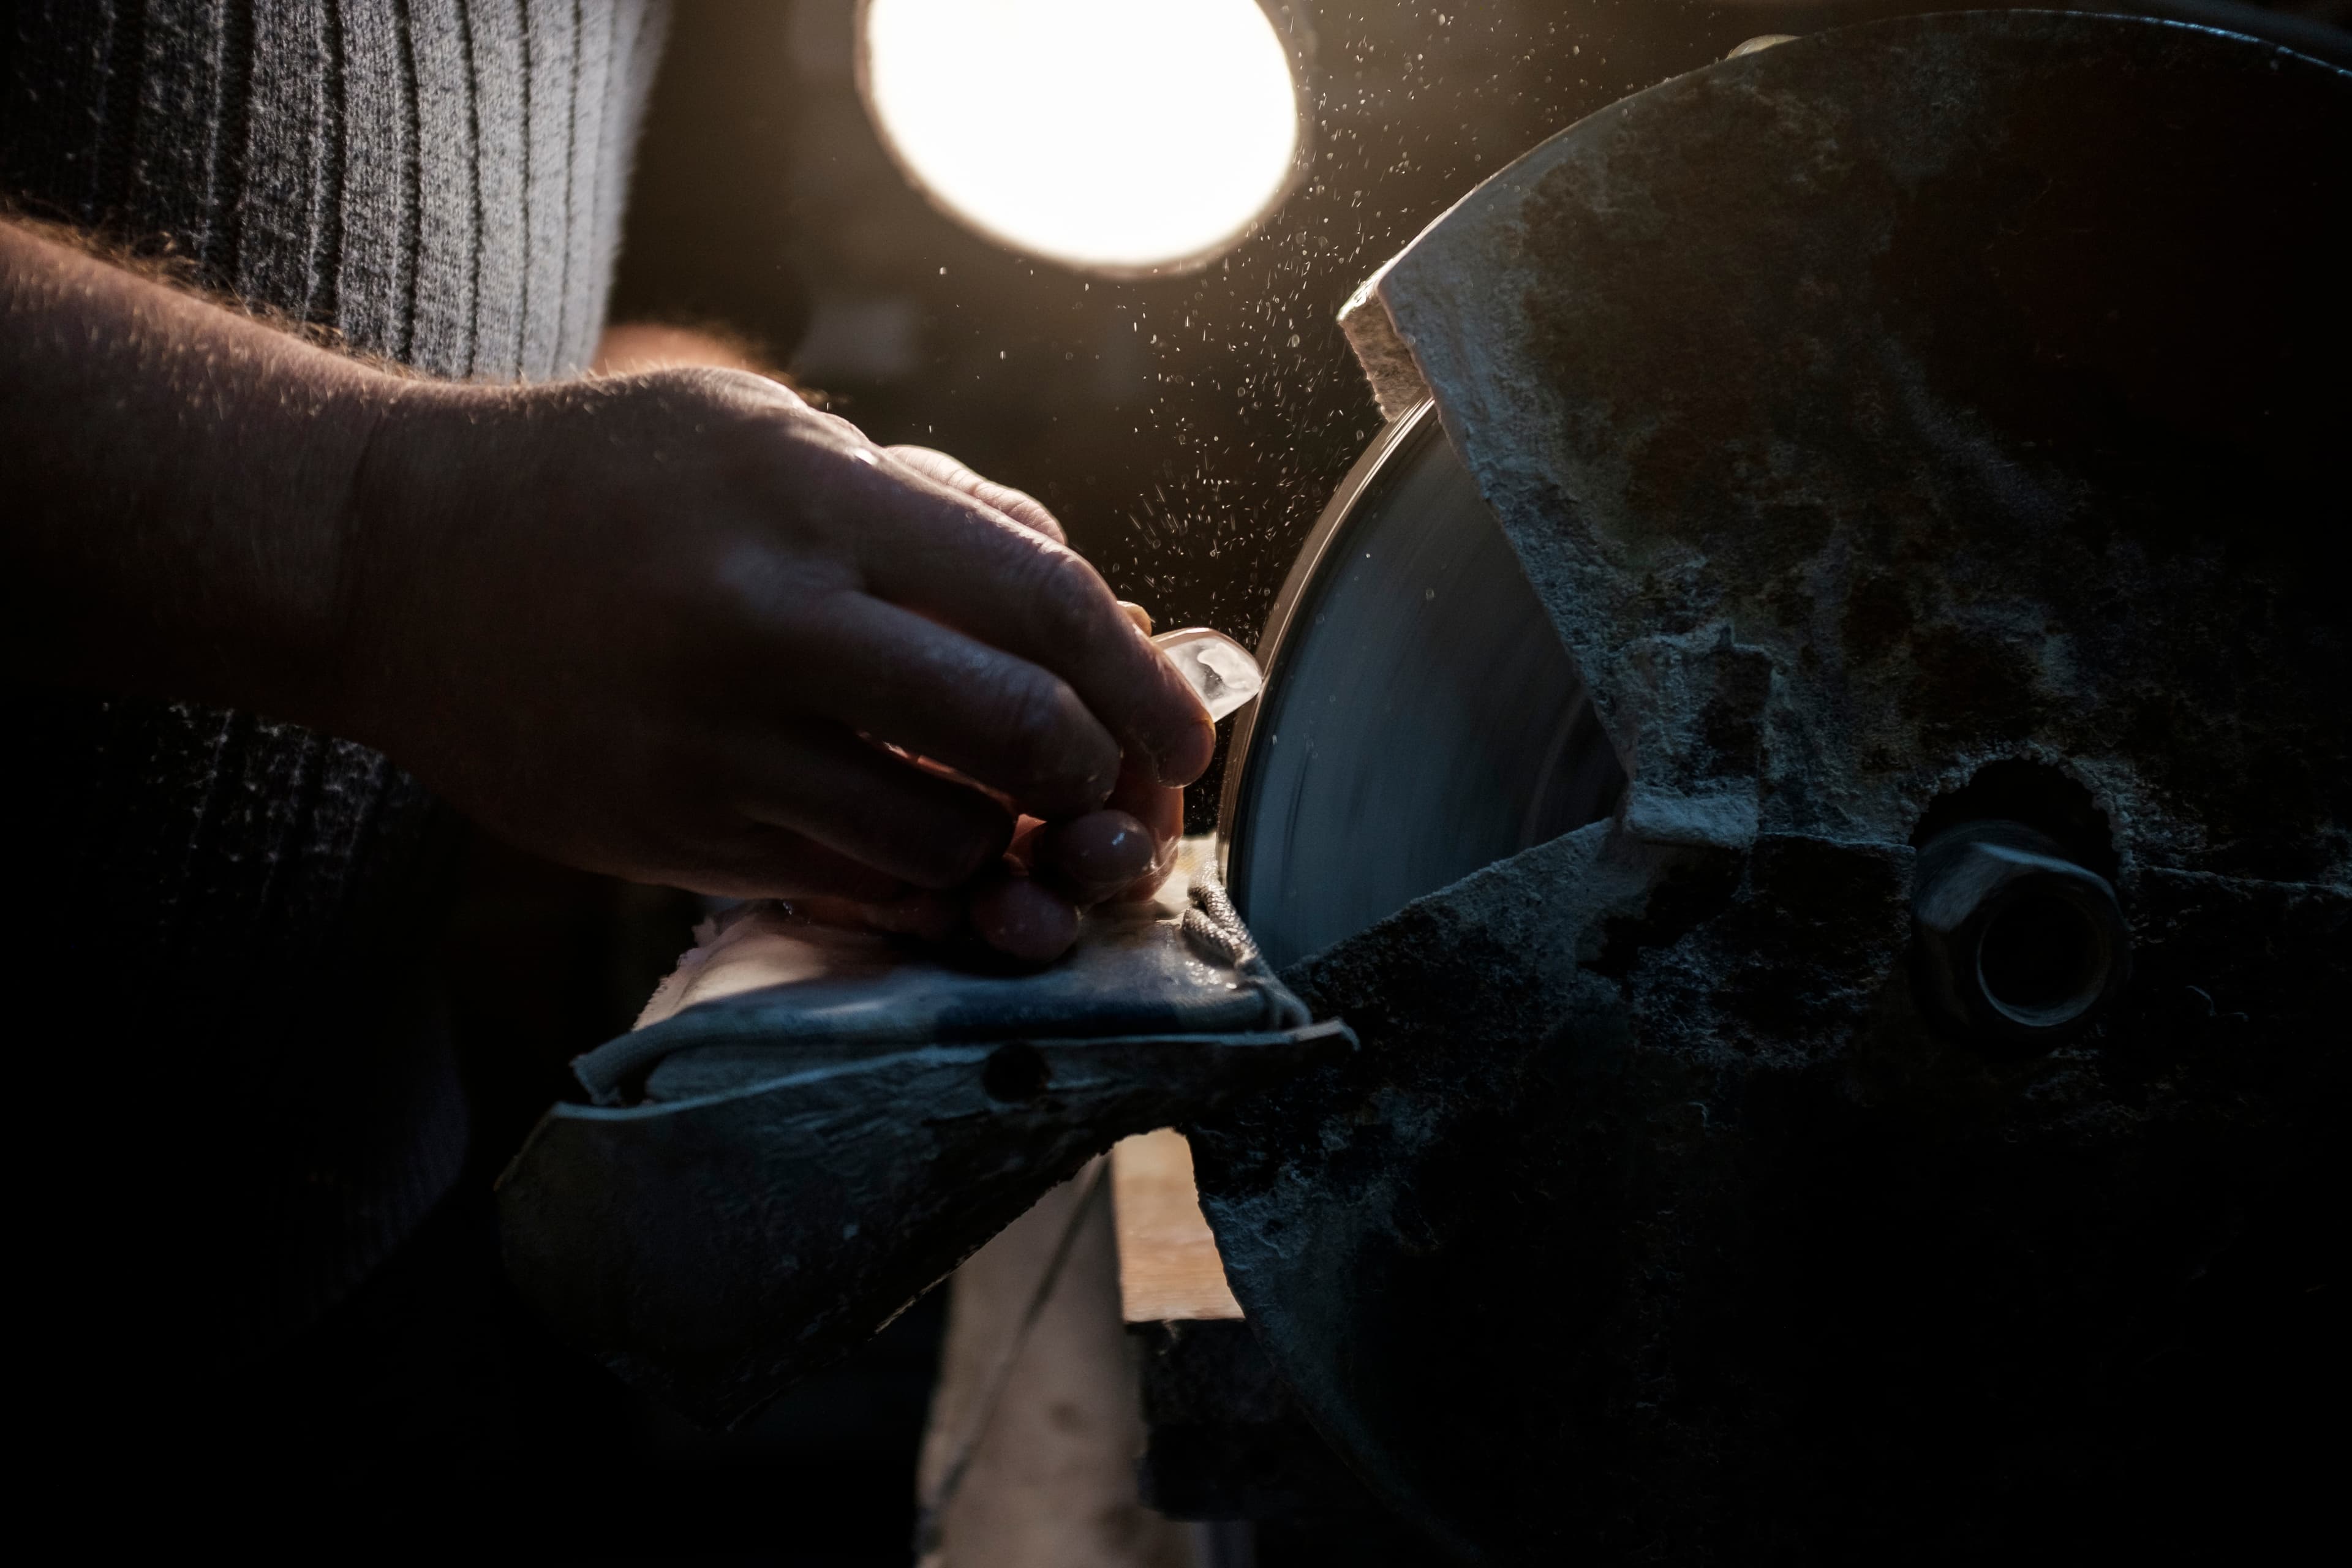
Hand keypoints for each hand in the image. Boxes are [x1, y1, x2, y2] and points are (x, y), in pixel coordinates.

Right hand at [340, 368, 1213, 922]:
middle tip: (1106, 787)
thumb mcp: (773, 434)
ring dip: (1007, 845)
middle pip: (1017, 740)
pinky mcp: (669, 835)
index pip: (1042, 605)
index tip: (1181, 732)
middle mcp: (766, 628)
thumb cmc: (611, 482)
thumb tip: (1098, 611)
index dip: (1142, 685)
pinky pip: (851, 889)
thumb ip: (939, 512)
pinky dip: (918, 883)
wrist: (394, 560)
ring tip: (1001, 814)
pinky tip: (918, 845)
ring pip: (944, 843)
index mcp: (811, 504)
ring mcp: (711, 748)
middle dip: (1097, 779)